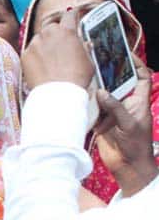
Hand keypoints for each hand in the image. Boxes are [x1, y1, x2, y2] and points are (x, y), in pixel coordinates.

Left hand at [21, 8, 93, 89]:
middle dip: (56, 31)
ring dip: (44, 44)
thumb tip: (84, 43)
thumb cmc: (76, 78)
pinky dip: (35, 56)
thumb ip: (84, 48)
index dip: (72, 13)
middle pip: (51, 25)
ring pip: (39, 39)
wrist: (57, 93)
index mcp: (67, 32)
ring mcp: (35, 43)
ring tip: (51, 60)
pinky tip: (42, 67)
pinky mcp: (25, 54)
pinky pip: (31, 51)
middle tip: (60, 41)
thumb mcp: (88, 61)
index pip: (69, 15)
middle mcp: (49, 33)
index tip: (72, 13)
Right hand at [94, 58, 156, 195]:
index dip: (136, 64)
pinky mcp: (100, 120)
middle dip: (110, 71)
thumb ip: (116, 107)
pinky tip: (78, 91)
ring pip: (104, 93)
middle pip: (119, 82)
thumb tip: (101, 91)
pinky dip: (86, 100)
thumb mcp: (129, 124)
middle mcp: (125, 103)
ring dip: (95, 85)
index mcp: (138, 102)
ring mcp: (112, 112)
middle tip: (98, 58)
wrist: (127, 167)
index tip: (126, 52)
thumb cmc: (135, 145)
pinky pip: (92, 107)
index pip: (142, 78)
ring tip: (84, 72)